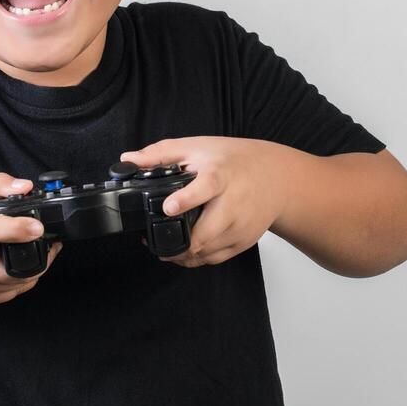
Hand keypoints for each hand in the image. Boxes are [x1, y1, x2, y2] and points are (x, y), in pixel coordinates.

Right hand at [0, 172, 61, 306]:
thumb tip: (26, 187)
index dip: (20, 230)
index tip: (38, 228)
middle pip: (12, 269)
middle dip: (40, 259)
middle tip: (52, 245)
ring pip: (13, 286)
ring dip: (32, 272)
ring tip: (38, 254)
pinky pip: (4, 296)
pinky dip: (17, 284)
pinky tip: (18, 267)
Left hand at [120, 137, 288, 267]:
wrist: (277, 178)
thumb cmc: (236, 160)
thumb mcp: (198, 147)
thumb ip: (161, 154)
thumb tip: (128, 159)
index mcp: (221, 175)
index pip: (206, 187)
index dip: (186, 199)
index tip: (168, 207)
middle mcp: (234, 204)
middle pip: (205, 233)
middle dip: (176, 242)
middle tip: (151, 240)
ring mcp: (241, 226)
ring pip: (206, 252)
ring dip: (181, 253)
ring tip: (162, 246)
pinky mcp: (244, 241)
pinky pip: (215, 259)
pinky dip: (196, 259)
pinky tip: (183, 250)